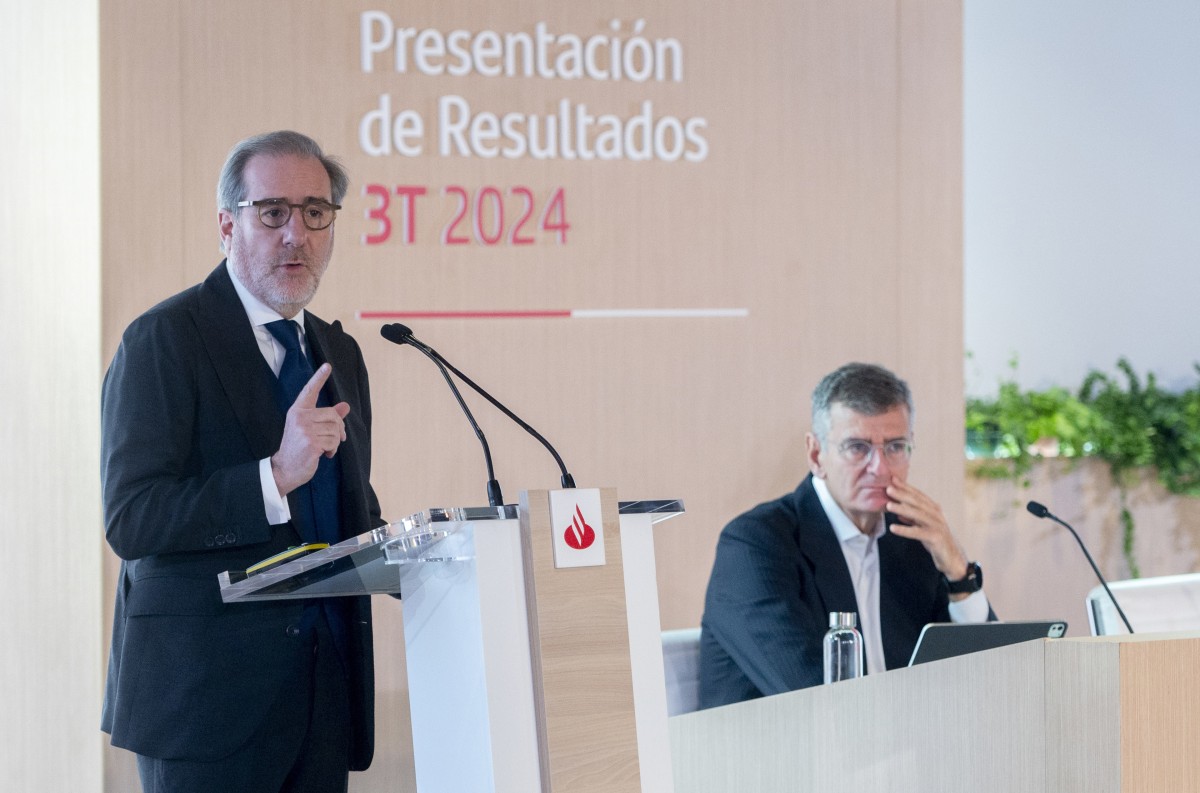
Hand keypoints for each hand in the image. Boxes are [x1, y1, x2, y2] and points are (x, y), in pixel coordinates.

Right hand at [270, 363, 350, 495]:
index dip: (319, 378)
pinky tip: (323, 454)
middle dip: (339, 428)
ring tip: (324, 448)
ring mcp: (305, 430)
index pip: (310, 391)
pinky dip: (333, 450)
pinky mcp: (311, 442)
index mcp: (298, 411)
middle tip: (335, 439)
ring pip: (336, 430)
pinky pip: (334, 442)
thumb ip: (327, 417)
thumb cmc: (298, 448)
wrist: (285, 468)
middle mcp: (300, 417)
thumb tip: (345, 406)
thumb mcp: (309, 429)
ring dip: (335, 442)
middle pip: (333, 415)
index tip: (327, 366)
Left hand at [884, 478, 969, 585]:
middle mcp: (937, 515)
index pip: (918, 495)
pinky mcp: (936, 538)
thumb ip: (912, 518)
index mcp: (934, 510)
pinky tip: (893, 528)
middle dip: (903, 494)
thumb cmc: (936, 540)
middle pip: (918, 502)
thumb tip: (897, 511)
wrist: (952, 559)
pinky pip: (918, 533)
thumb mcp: (923, 526)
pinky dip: (905, 530)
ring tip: (888, 505)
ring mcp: (937, 526)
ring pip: (918, 515)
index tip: (892, 479)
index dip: (906, 487)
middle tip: (888, 488)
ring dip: (903, 509)